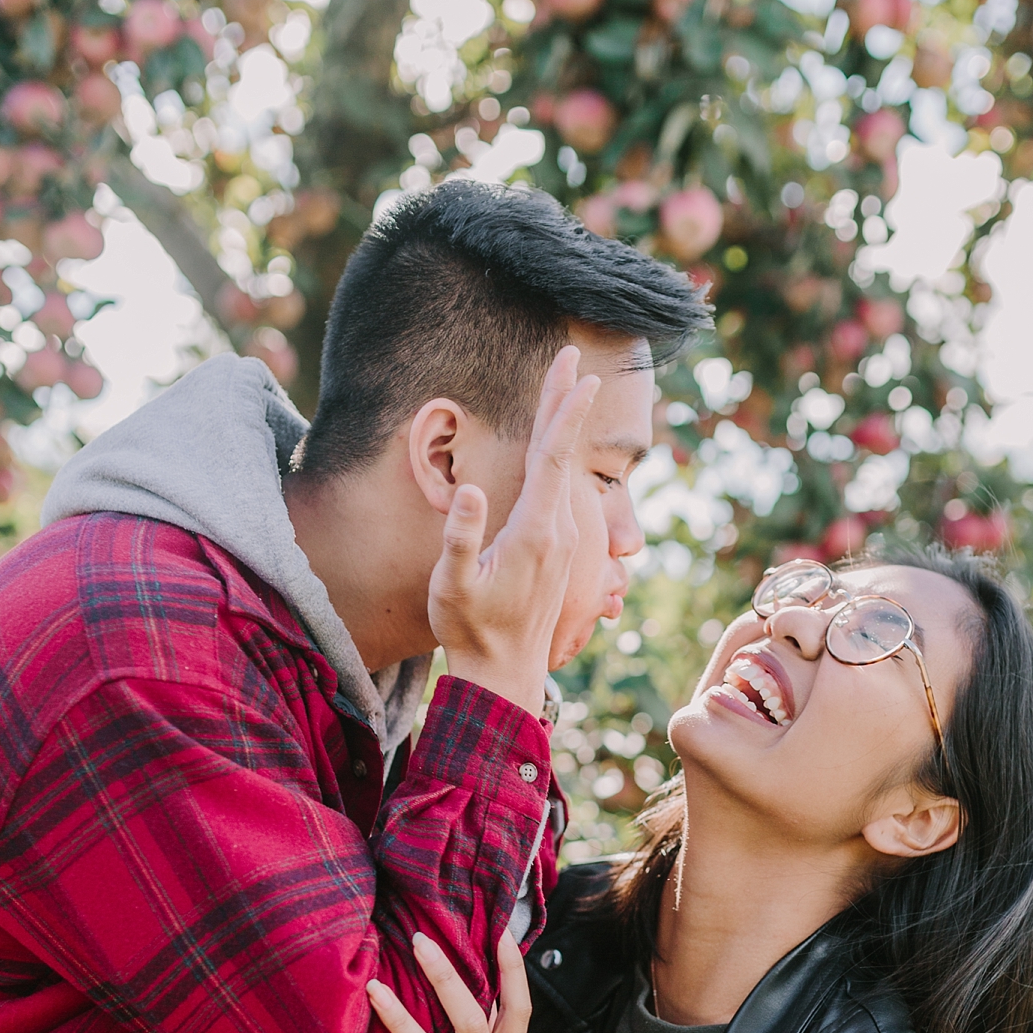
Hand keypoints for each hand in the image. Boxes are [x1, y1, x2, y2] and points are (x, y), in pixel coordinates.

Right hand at [428, 346, 598, 714]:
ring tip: (565, 386)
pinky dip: (558, 457)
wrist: (505, 674)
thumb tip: (470, 491)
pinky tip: (554, 446)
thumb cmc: (471, 629)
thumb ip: (460, 537)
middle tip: (571, 358)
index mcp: (534, 530)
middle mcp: (556, 530)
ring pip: (564, 471)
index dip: (564, 413)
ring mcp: (561, 540)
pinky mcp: (556, 550)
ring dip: (562, 426)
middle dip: (565, 403)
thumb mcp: (453, 585)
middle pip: (562, 454)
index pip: (553, 459)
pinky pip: (560, 490)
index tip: (579, 375)